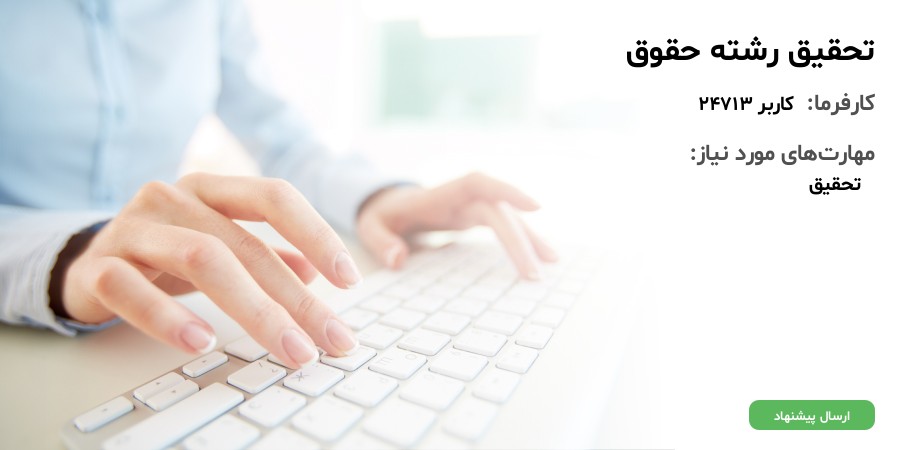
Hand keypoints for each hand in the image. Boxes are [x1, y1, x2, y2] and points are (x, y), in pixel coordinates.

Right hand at [61, 173, 360, 366]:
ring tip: (287, 348)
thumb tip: (316, 273)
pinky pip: (132, 288)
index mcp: (210, 190)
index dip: (317, 233)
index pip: (274, 197)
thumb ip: (265, 254)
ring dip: (253, 309)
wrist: (85, 262)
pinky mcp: (98, 266)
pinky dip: (168, 318)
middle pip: (245, 244)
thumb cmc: (165, 253)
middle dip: (296, 298)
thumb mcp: (219, 246)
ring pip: (200, 259)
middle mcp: (172, 198)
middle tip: (329, 338)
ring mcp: (133, 228)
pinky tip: (202, 342)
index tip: (350, 279)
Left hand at [356, 172, 557, 277]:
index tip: (536, 207)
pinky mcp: (477, 218)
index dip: (507, 191)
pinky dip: (522, 241)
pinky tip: (540, 258)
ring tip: (553, 262)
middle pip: (499, 211)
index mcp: (441, 194)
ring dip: (531, 238)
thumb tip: (398, 259)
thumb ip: (380, 241)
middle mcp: (463, 197)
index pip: (479, 184)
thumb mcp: (370, 226)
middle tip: (535, 273)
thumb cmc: (382, 214)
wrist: (387, 204)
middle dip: (520, 239)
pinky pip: (505, 226)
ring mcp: (472, 207)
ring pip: (509, 218)